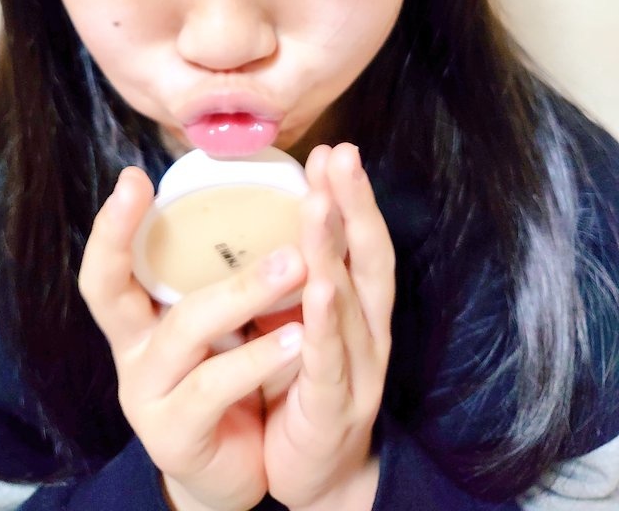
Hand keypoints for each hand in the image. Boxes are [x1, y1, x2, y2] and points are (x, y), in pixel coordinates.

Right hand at [78, 166, 307, 510]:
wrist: (238, 470)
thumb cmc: (230, 376)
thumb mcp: (218, 321)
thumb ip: (220, 274)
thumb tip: (258, 196)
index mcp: (139, 315)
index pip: (109, 264)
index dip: (112, 224)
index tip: (133, 177)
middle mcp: (132, 350)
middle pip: (109, 290)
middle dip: (125, 235)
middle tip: (146, 185)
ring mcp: (147, 394)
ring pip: (183, 330)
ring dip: (242, 292)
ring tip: (295, 263)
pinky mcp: (175, 434)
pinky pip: (214, 388)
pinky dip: (258, 358)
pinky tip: (298, 339)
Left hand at [261, 144, 393, 510]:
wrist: (315, 479)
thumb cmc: (302, 387)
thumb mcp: (298, 322)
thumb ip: (291, 275)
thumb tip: (259, 217)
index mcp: (355, 308)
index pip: (360, 241)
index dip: (351, 195)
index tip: (334, 149)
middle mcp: (365, 332)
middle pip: (367, 259)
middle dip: (352, 204)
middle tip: (338, 155)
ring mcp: (356, 371)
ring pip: (347, 303)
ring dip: (335, 250)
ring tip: (320, 203)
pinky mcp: (334, 410)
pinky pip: (329, 363)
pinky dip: (325, 325)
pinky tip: (318, 290)